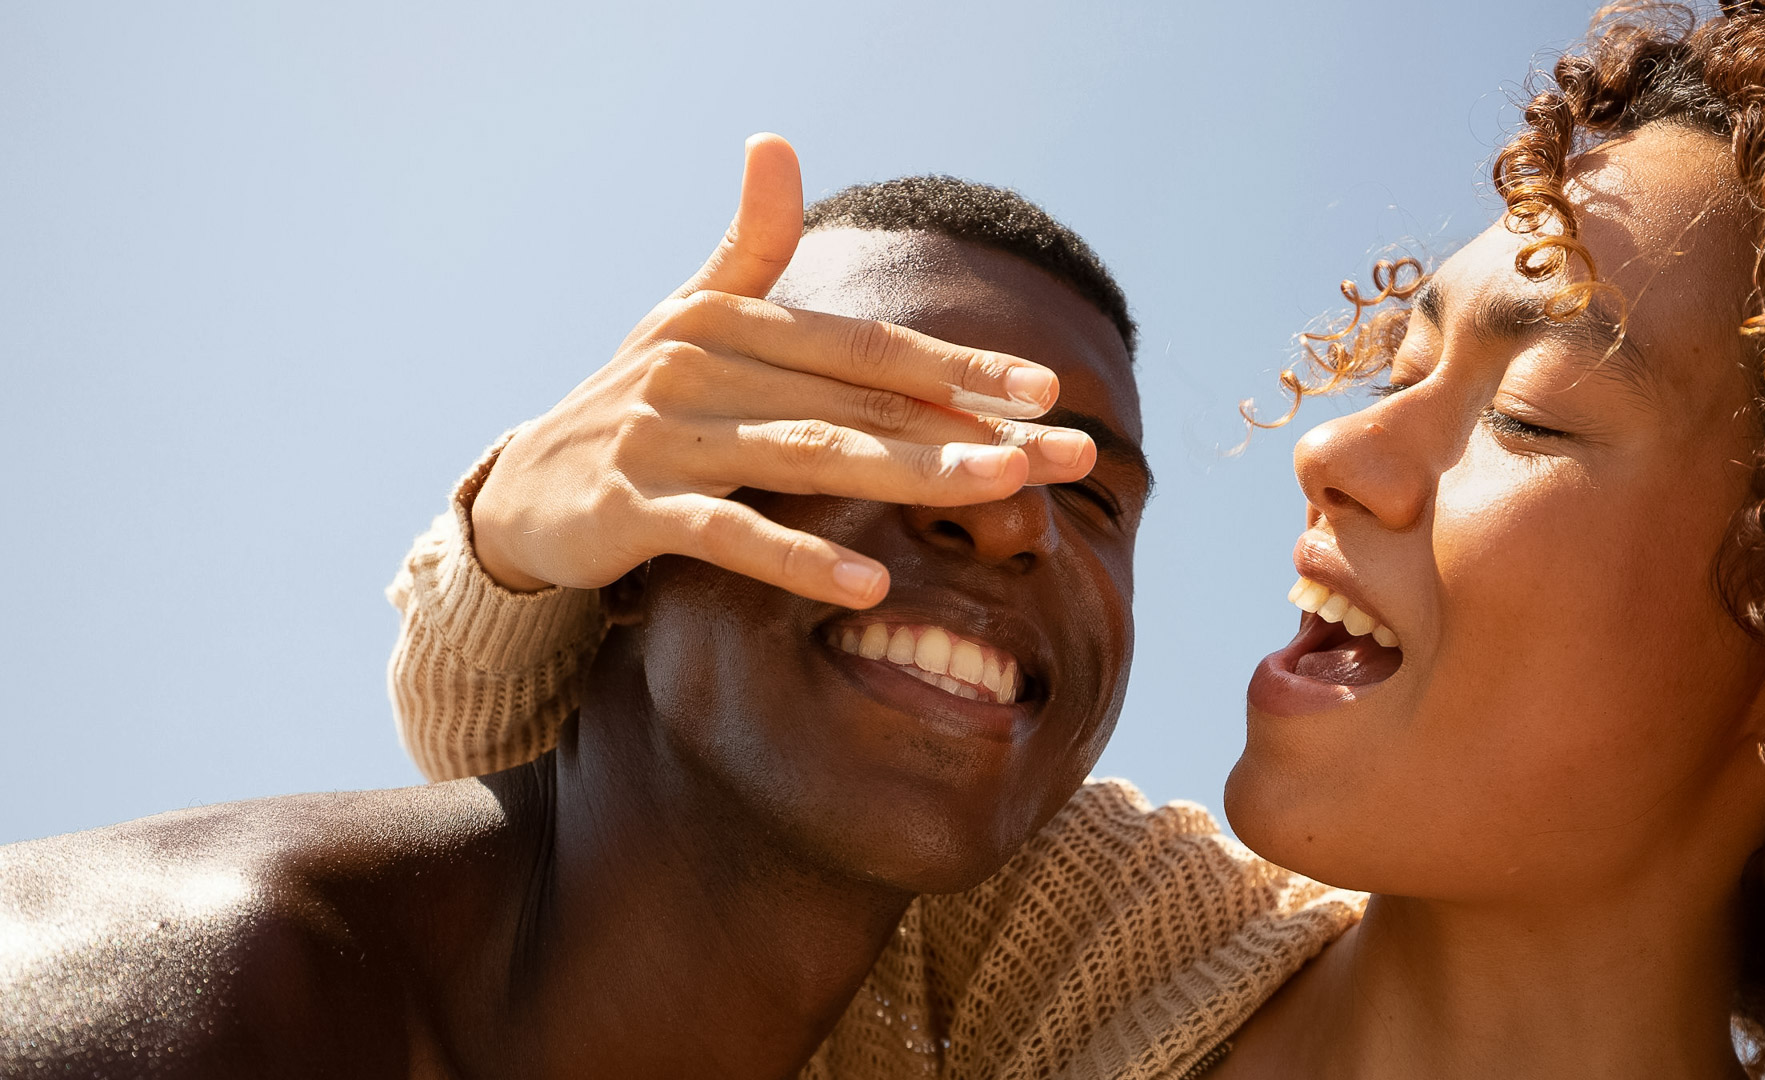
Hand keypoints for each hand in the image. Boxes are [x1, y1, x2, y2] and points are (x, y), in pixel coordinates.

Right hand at [469, 133, 1096, 605]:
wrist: (521, 493)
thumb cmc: (630, 403)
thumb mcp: (687, 319)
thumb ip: (747, 244)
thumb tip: (775, 139)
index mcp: (728, 322)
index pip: (868, 347)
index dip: (960, 365)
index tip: (1047, 390)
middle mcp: (699, 366)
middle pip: (859, 399)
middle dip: (970, 426)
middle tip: (1063, 453)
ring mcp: (664, 436)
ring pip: (809, 455)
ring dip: (912, 471)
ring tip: (1000, 488)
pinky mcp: (632, 506)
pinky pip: (729, 534)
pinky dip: (799, 559)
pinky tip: (870, 584)